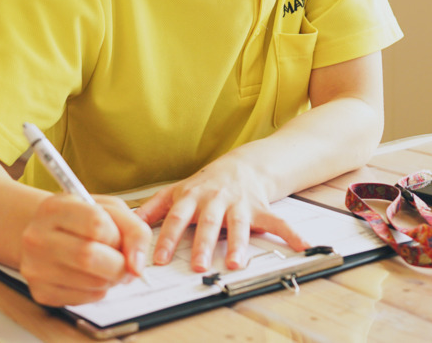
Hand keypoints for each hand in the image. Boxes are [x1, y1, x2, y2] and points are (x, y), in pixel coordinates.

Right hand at [18, 194, 151, 305]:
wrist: (47, 234)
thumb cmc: (82, 219)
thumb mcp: (109, 209)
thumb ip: (133, 229)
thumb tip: (137, 267)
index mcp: (54, 208)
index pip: (96, 224)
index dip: (117, 235)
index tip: (118, 237)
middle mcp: (38, 237)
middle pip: (90, 257)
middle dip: (119, 263)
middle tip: (123, 260)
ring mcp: (36, 267)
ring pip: (92, 282)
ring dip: (112, 278)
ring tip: (107, 265)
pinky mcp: (41, 292)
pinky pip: (85, 299)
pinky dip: (99, 290)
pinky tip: (92, 276)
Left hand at [135, 158, 308, 272]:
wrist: (244, 164)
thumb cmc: (206, 183)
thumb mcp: (177, 190)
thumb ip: (154, 207)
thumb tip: (128, 221)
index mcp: (193, 197)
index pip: (177, 218)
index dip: (168, 238)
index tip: (159, 258)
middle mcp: (216, 200)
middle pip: (208, 224)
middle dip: (203, 245)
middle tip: (198, 266)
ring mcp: (240, 204)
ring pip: (239, 225)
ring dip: (238, 245)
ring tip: (235, 264)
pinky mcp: (260, 208)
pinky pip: (278, 222)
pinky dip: (292, 234)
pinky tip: (303, 246)